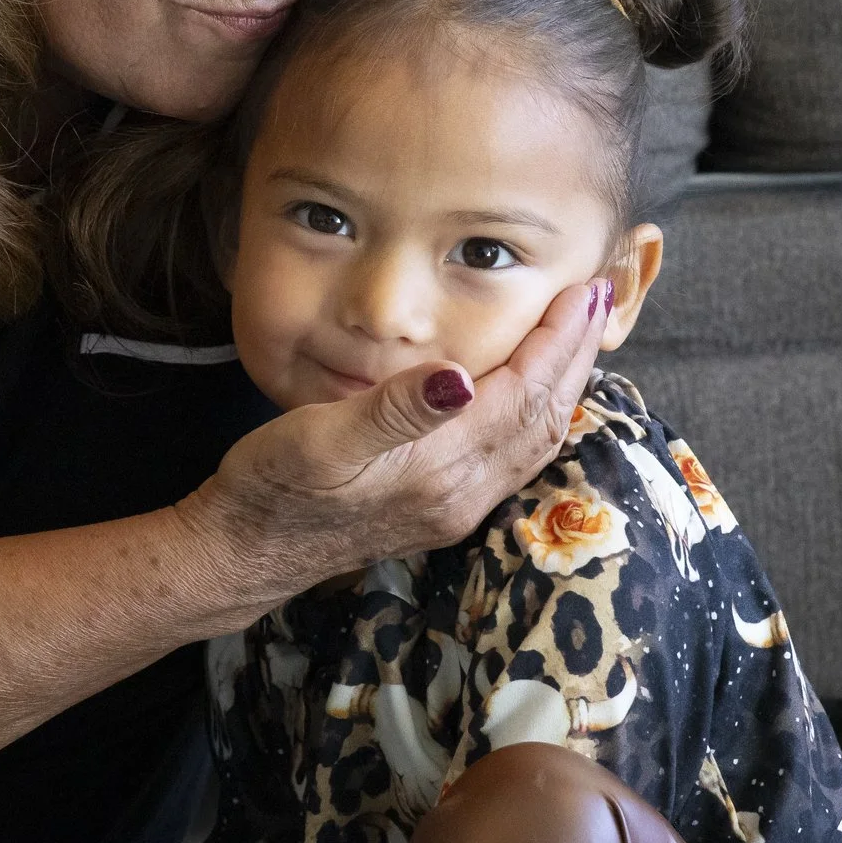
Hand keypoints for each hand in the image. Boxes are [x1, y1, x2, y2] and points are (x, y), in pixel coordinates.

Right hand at [183, 279, 612, 602]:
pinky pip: (513, 457)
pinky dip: (535, 414)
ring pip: (534, 441)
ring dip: (562, 386)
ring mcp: (454, 508)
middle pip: (544, 418)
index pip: (525, 394)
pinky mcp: (439, 510)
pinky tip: (529, 392)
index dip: (557, 341)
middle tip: (599, 297)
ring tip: (577, 336)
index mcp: (441, 469)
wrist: (242, 553)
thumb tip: (462, 379)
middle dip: (575, 357)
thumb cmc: (272, 486)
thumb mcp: (320, 437)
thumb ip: (396, 409)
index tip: (583, 289)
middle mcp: (462, 494)